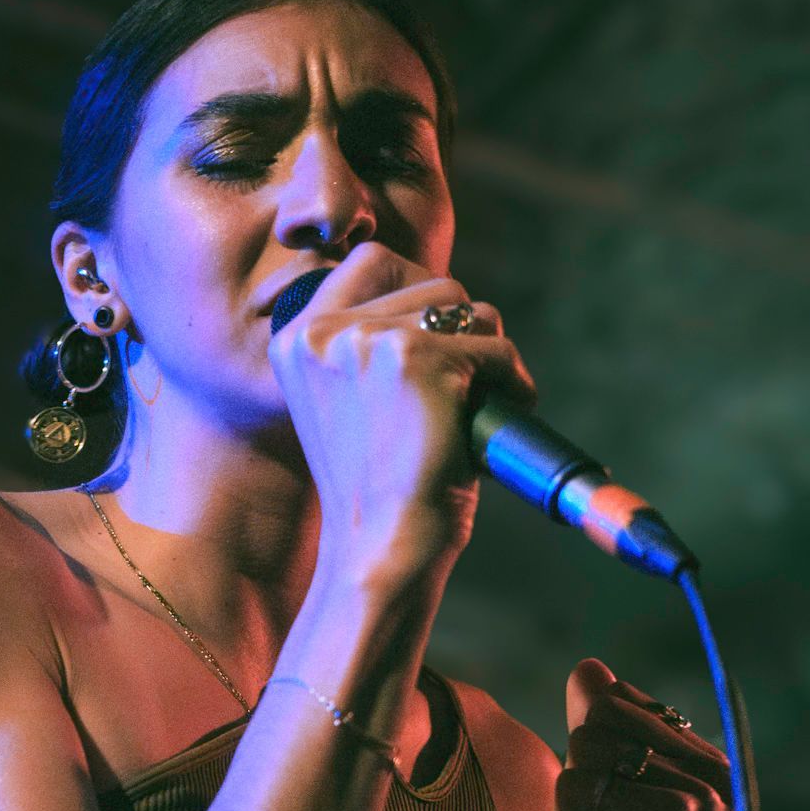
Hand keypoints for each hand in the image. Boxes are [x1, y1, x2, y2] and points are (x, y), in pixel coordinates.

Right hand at [270, 240, 536, 583]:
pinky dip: (513, 379)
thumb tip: (444, 299)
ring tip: (484, 400)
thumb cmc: (375, 491)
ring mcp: (371, 341)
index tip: (440, 336)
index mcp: (296, 340)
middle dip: (462, 323)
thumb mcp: (347, 403)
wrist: (382, 550)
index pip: (370, 260)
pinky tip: (508, 410)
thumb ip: (368, 345)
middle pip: (429, 279)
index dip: (418, 286)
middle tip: (471, 375)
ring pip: (466, 308)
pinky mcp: (422, 359)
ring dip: (490, 349)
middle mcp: (325, 332)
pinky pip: (495, 346)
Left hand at [536, 658, 732, 810]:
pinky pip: (584, 776)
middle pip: (606, 714)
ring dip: (576, 794)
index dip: (590, 753)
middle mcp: (716, 773)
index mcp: (705, 763)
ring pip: (592, 741)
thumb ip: (593, 722)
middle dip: (582, 771)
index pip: (620, 701)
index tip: (609, 807)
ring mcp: (700, 792)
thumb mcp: (590, 781)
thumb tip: (590, 666)